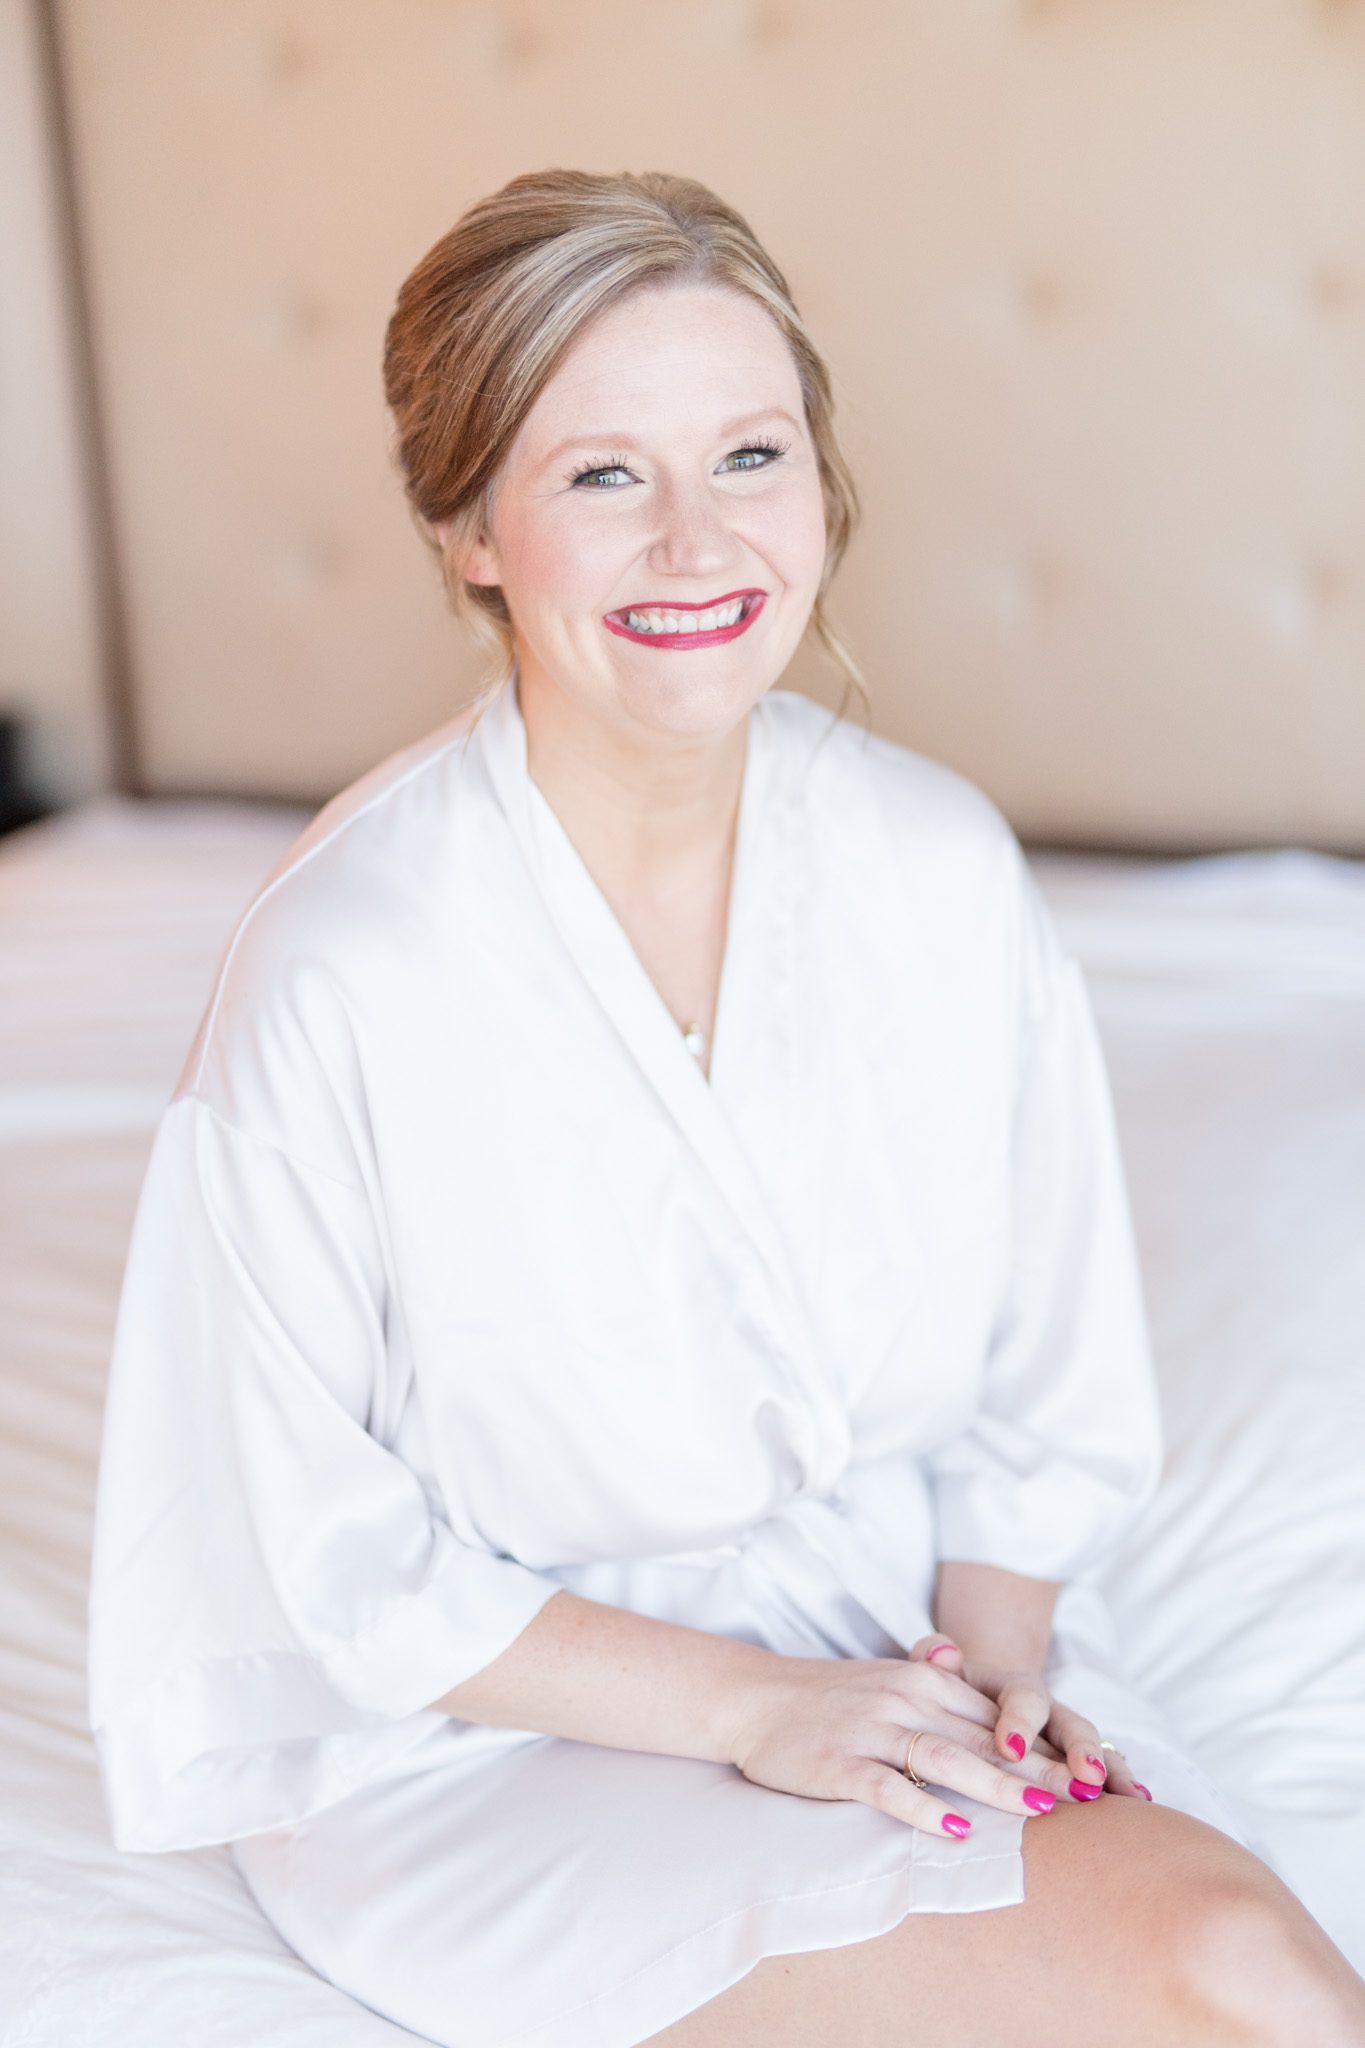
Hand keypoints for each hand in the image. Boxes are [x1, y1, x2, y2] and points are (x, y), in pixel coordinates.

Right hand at [721, 1651, 1067, 1840]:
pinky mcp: (838, 1765)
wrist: (753, 1696)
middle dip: (1037, 1768)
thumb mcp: (887, 1676)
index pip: (995, 1716)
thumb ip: (937, 1678)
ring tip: (1041, 1810)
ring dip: (995, 1785)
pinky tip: (955, 1829)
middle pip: (982, 1738)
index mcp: (922, 1679)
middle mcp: (903, 1699)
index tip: (1088, 1775)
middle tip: (1087, 1798)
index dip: (1043, 1746)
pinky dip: (923, 1809)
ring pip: (944, 1759)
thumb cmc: (826, 1695)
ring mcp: (870, 1731)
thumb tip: (973, 1670)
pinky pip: (887, 1788)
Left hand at [908, 1634, 1152, 1802]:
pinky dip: (1122, 1786)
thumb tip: (943, 1651)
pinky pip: (1104, 1773)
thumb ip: (934, 1654)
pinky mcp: (1077, 1765)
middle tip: (1088, 1777)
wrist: (979, 1702)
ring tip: (1131, 1797)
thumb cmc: (952, 1692)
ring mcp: (1066, 1739)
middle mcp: (1049, 1712)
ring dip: (1112, 1771)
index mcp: (1013, 1688)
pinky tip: (1138, 1804)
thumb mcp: (937, 1671)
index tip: (1009, 1749)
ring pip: (1095, 1749)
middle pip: (1071, 1724)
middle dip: (1081, 1750)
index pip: (1022, 1699)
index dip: (1018, 1722)